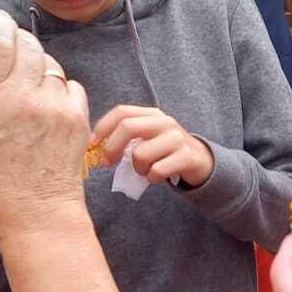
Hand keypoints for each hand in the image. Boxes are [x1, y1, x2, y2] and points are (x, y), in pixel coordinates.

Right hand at [0, 11, 90, 236]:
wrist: (37, 214)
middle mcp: (23, 94)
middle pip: (26, 43)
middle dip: (17, 42)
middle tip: (9, 52)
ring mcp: (54, 103)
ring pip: (49, 63)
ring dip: (37, 66)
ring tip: (26, 85)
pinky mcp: (77, 115)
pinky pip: (70, 84)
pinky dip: (58, 87)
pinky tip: (46, 104)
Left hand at [90, 104, 215, 188]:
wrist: (199, 161)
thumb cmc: (164, 152)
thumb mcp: (147, 138)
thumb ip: (126, 137)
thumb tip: (95, 147)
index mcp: (152, 114)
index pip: (121, 112)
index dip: (103, 127)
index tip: (92, 144)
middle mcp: (164, 122)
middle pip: (128, 127)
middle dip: (111, 148)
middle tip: (107, 163)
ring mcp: (177, 138)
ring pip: (140, 154)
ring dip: (136, 169)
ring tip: (143, 171)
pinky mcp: (186, 156)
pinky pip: (156, 171)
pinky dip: (151, 179)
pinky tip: (155, 178)